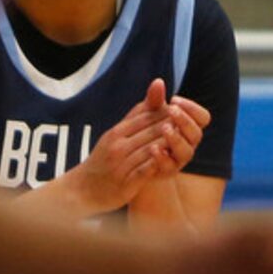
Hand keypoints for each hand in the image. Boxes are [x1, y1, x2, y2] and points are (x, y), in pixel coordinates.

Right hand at [72, 78, 209, 211]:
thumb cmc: (105, 158)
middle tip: (188, 122)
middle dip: (170, 126)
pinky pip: (144, 171)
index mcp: (116, 133)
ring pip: (150, 150)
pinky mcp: (125, 183)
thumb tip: (159, 84)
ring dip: (168, 144)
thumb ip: (139, 112)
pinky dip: (157, 164)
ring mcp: (121, 165)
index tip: (181, 110)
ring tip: (184, 139)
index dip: (165, 113)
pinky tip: (170, 160)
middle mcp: (118, 146)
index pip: (145, 117)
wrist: (84, 189)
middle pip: (150, 131)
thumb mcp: (117, 133)